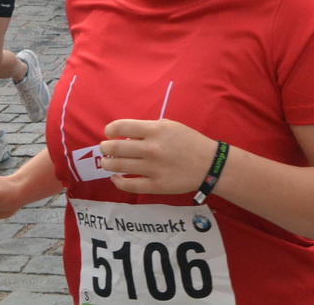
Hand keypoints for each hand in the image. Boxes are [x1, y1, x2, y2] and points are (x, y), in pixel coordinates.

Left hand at [99, 119, 216, 196]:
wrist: (208, 164)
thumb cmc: (189, 141)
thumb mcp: (170, 126)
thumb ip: (148, 129)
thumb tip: (126, 137)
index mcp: (155, 130)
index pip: (121, 126)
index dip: (110, 129)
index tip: (108, 133)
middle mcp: (151, 149)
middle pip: (115, 148)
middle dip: (105, 148)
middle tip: (104, 148)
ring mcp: (152, 168)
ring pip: (119, 166)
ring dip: (107, 164)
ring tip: (106, 163)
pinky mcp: (156, 185)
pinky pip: (130, 186)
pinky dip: (118, 181)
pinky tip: (116, 178)